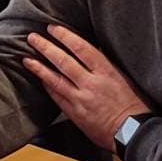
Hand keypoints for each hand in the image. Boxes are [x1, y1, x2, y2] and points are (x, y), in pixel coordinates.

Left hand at [22, 24, 148, 150]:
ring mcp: (81, 99)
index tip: (52, 28)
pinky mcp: (75, 114)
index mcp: (106, 71)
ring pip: (55, 79)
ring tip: (27, 58)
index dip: (64, 36)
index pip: (81, 47)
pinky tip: (39, 79)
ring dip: (39, 67)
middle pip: (63, 61)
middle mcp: (91, 83)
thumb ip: (105, 65)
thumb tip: (89, 50)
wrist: (132, 132)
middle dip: (46, 47)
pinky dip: (47, 86)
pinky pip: (57, 97)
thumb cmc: (134, 104)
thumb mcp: (123, 77)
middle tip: (33, 38)